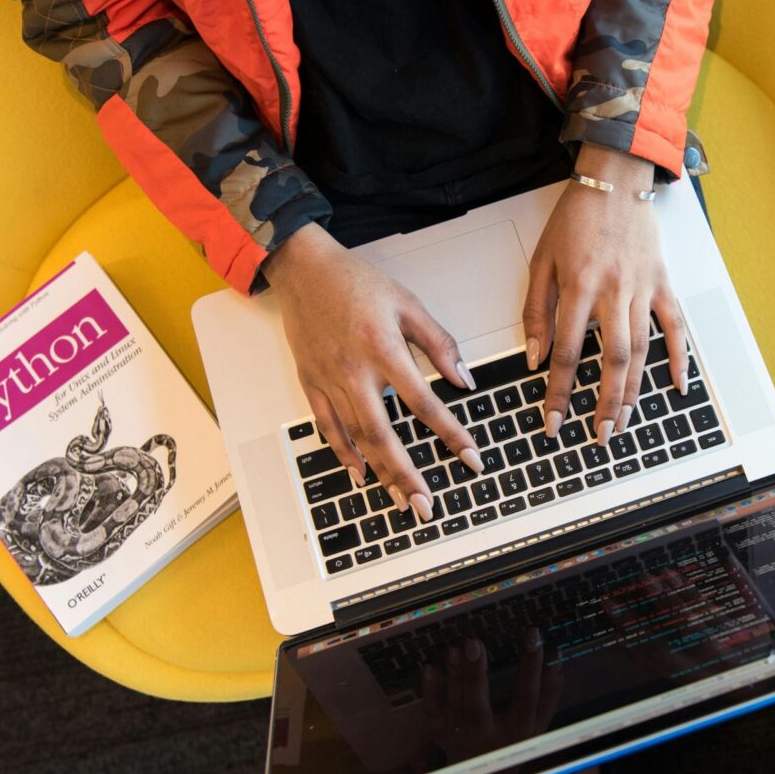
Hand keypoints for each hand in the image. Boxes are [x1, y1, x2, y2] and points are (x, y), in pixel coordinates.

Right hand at [263, 223, 483, 520]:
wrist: (303, 268)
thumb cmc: (356, 282)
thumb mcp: (408, 304)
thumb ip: (439, 343)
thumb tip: (464, 380)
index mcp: (384, 349)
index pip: (424, 402)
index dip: (450, 433)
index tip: (471, 457)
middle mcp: (354, 371)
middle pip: (384, 435)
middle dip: (407, 475)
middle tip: (426, 505)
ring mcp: (329, 380)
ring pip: (356, 438)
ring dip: (380, 472)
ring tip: (400, 499)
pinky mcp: (311, 383)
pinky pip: (327, 427)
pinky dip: (344, 453)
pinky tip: (360, 473)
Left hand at [422, 628, 562, 763]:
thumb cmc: (515, 741)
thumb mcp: (539, 724)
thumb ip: (549, 694)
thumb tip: (556, 658)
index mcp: (518, 729)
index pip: (526, 696)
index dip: (531, 666)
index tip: (533, 635)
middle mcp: (488, 734)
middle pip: (480, 705)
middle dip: (476, 674)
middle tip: (474, 643)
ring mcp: (462, 734)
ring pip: (456, 704)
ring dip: (454, 675)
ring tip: (456, 648)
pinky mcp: (442, 733)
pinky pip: (433, 712)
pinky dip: (430, 691)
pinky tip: (430, 668)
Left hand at [523, 144, 689, 445]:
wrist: (616, 179)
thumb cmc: (575, 218)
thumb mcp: (541, 261)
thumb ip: (536, 311)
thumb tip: (536, 357)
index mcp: (580, 287)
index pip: (568, 353)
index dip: (560, 393)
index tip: (553, 421)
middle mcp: (615, 292)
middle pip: (613, 361)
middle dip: (606, 404)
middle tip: (599, 435)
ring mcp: (644, 289)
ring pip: (643, 350)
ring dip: (635, 391)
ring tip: (626, 421)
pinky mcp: (663, 283)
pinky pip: (675, 326)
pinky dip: (680, 358)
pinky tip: (677, 386)